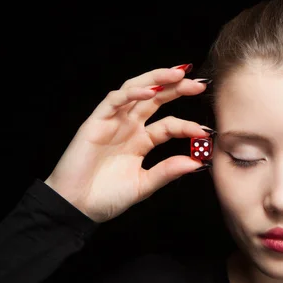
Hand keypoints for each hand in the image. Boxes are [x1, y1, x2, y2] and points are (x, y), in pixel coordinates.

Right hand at [44, 66, 210, 222]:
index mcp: (141, 141)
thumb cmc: (106, 197)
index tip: (206, 131)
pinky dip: (131, 93)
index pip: (169, 124)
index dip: (187, 125)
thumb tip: (198, 162)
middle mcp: (128, 127)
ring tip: (179, 74)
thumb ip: (168, 171)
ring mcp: (112, 122)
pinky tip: (149, 91)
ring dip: (157, 80)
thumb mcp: (144, 184)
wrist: (77, 208)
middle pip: (156, 99)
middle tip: (199, 84)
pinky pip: (114, 101)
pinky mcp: (95, 122)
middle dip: (177, 88)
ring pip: (136, 90)